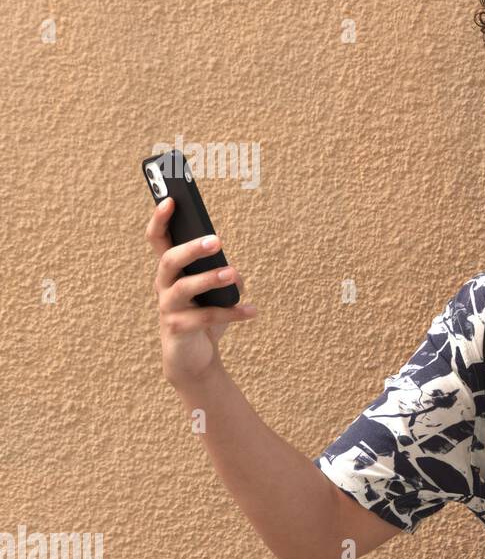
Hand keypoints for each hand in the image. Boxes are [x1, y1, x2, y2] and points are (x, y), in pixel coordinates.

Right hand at [147, 197, 254, 386]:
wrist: (194, 358)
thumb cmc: (204, 317)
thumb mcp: (217, 293)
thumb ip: (226, 276)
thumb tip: (233, 272)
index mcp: (170, 271)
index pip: (158, 239)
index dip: (160, 219)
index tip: (171, 200)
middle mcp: (163, 286)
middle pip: (169, 260)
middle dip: (191, 248)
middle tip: (216, 240)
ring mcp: (168, 308)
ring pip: (184, 288)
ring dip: (210, 278)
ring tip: (233, 273)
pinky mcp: (178, 329)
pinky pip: (205, 317)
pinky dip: (232, 312)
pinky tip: (252, 311)